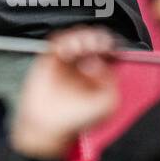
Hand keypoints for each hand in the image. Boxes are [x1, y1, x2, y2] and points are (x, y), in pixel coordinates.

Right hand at [9, 26, 120, 160]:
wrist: (49, 125)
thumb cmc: (76, 119)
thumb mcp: (107, 105)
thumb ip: (111, 81)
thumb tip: (98, 61)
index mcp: (100, 73)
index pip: (108, 50)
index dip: (109, 45)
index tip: (107, 47)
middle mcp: (84, 64)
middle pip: (93, 38)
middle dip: (94, 38)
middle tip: (93, 45)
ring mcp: (67, 60)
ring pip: (75, 35)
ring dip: (79, 37)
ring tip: (79, 48)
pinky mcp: (50, 58)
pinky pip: (57, 40)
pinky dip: (63, 41)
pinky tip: (65, 51)